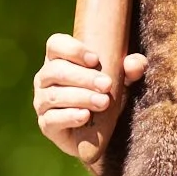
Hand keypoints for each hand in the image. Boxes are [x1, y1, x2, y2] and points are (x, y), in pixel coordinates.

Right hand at [33, 33, 146, 157]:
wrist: (102, 131)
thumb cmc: (108, 94)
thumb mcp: (123, 80)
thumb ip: (131, 69)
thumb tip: (134, 63)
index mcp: (59, 59)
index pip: (55, 44)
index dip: (72, 49)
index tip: (95, 59)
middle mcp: (45, 78)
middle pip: (56, 70)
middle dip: (83, 77)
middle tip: (107, 85)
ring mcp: (42, 101)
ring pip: (54, 95)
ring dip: (81, 97)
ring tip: (103, 102)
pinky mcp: (46, 125)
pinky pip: (52, 119)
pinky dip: (69, 116)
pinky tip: (85, 116)